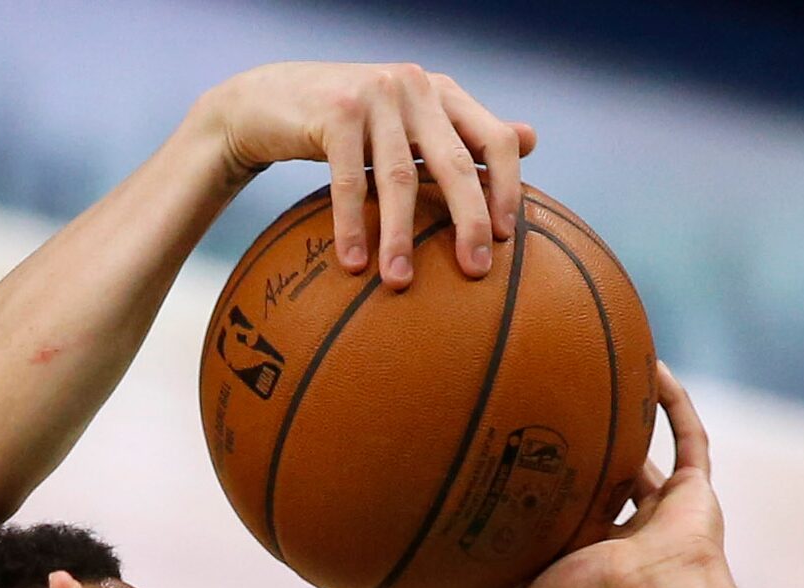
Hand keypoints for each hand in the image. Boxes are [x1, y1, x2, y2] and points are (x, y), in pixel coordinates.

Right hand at [204, 63, 535, 285]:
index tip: (507, 239)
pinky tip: (354, 264)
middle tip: (475, 270)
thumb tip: (531, 140)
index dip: (507, 189)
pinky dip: (351, 226)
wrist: (272, 98)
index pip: (495, 138)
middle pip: (455, 162)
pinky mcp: (335, 111)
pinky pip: (348, 181)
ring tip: (399, 283)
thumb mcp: (408, 120)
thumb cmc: (346, 121)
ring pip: (399, 178)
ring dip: (400, 237)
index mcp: (443, 93)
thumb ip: (462, 131)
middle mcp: (416, 87)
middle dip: (469, 220)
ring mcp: (376, 96)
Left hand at [452, 363, 744, 587]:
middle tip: (555, 421)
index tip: (517, 475)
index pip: (568, 529)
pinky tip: (649, 367)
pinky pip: (688, 435)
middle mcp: (633, 535)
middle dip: (585, 461)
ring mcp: (667, 509)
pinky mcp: (696, 488)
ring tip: (605, 384)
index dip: (546, 505)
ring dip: (630, 423)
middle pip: (605, 489)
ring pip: (647, 456)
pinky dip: (672, 403)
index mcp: (596, 560)